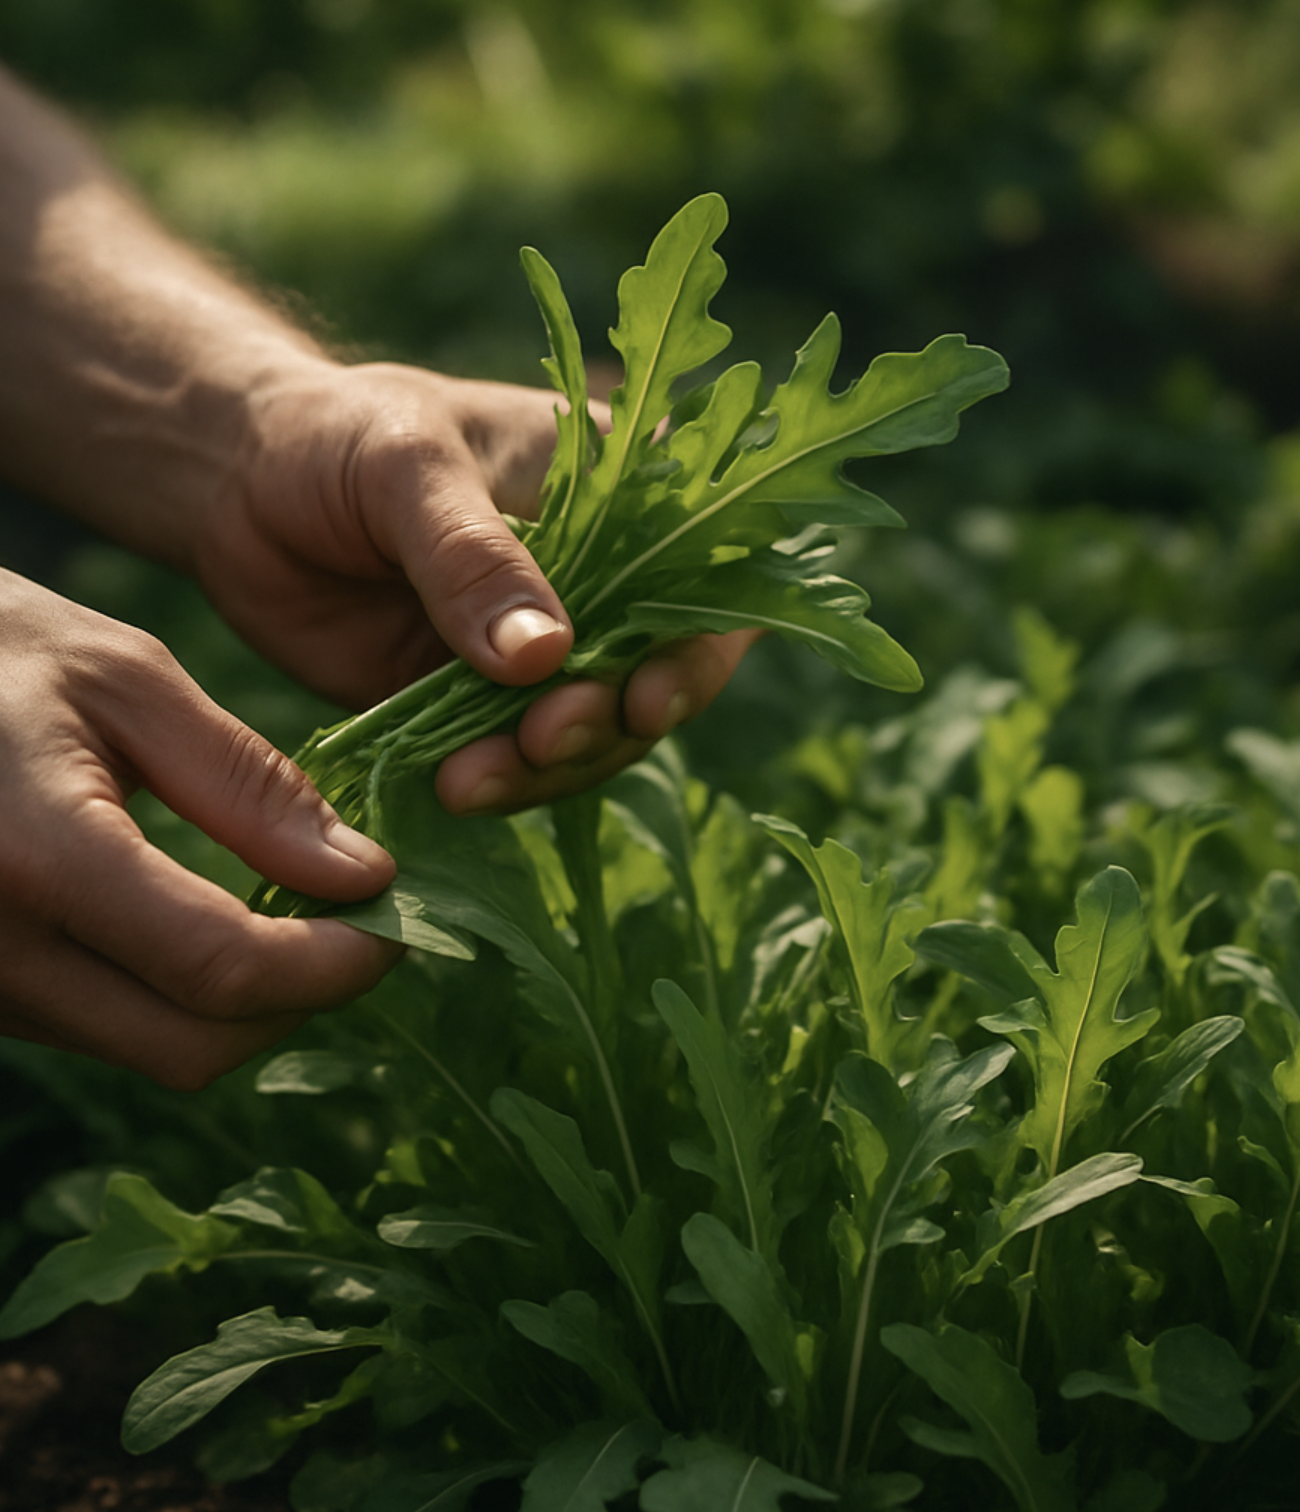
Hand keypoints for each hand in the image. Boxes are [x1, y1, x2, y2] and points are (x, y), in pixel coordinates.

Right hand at [0, 568, 398, 1087]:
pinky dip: (180, 995)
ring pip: (150, 1048)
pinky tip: (213, 919)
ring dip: (243, 1003)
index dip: (334, 964)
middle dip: (299, 1000)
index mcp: (36, 856)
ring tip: (296, 914)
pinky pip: (102, 1028)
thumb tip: (363, 875)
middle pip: (194, 1045)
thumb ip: (247, 783)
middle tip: (359, 925)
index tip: (394, 920)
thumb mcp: (126, 678)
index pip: (222, 967)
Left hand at [197, 359, 756, 813]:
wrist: (238, 488)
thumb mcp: (408, 468)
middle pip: (656, 673)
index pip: (706, 573)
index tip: (643, 694)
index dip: (698, 645)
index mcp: (619, 493)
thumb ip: (475, 558)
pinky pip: (518, 759)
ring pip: (592, 731)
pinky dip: (500, 782)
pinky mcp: (485, 703)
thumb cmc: (335, 436)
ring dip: (550, 767)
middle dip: (609, 720)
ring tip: (473, 777)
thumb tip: (548, 656)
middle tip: (538, 738)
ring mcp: (545, 649)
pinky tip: (454, 788)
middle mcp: (600, 579)